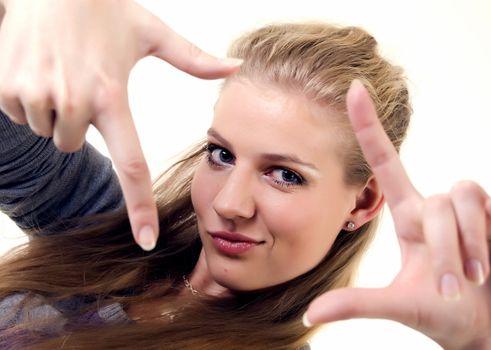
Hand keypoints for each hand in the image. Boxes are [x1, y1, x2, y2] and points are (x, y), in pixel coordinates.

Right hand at [0, 0, 240, 250]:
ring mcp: (38, 96)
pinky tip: (38, 67)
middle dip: (78, 121)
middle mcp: (75, 102)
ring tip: (60, 69)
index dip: (139, 207)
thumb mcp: (151, 32)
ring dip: (53, 107)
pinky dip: (28, 98)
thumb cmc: (104, 9)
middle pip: (74, 146)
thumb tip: (235, 67)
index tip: (146, 239)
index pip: (131, 166)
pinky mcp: (8, 88)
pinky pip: (20, 115)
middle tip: (80, 80)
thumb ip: (193, 58)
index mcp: (113, 96)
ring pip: (48, 131)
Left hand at [304, 80, 490, 349]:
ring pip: (467, 194)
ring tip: (475, 276)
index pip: (385, 162)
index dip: (368, 126)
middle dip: (446, 248)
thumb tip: (309, 314)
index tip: (352, 88)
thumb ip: (356, 304)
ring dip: (471, 240)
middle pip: (438, 200)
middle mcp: (441, 208)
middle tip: (453, 289)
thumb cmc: (447, 316)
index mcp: (411, 219)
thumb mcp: (400, 305)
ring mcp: (476, 210)